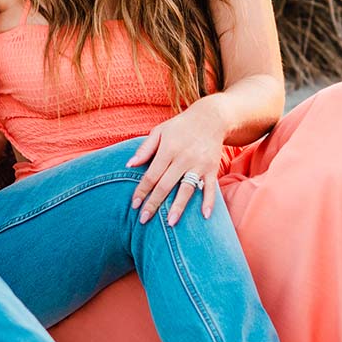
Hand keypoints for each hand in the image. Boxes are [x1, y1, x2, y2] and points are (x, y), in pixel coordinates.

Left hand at [127, 97, 228, 225]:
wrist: (211, 118)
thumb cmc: (180, 126)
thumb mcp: (160, 131)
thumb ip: (145, 149)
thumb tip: (129, 165)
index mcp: (168, 149)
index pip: (152, 174)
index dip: (142, 190)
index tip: (134, 205)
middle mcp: (184, 158)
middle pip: (166, 185)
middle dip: (154, 203)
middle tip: (144, 220)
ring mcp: (199, 164)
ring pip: (187, 189)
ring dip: (178, 207)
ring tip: (170, 223)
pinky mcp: (212, 168)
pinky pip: (211, 188)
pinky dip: (209, 202)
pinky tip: (204, 216)